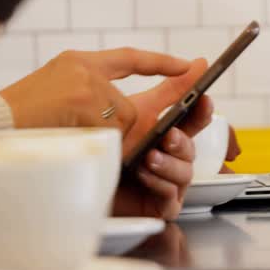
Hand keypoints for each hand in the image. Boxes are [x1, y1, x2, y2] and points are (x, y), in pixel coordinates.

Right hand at [0, 48, 191, 131]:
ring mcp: (86, 82)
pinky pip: (112, 132)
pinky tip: (70, 142)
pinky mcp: (86, 98)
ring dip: (105, 143)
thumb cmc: (14, 123)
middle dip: (125, 133)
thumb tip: (120, 122)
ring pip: (122, 122)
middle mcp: (84, 67)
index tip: (187, 65)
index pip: (127, 58)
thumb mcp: (51, 101)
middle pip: (129, 106)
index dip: (159, 63)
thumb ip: (85, 101)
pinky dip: (98, 146)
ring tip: (68, 142)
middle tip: (101, 145)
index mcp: (75, 63)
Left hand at [112, 60, 212, 219]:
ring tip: (149, 156)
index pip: (193, 120)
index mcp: (164, 129)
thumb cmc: (97, 139)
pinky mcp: (155, 205)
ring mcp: (163, 180)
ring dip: (170, 163)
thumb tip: (197, 64)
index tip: (203, 98)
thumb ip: (166, 88)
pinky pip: (171, 198)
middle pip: (191, 147)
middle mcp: (166, 154)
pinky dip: (160, 184)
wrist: (67, 171)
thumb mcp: (130, 107)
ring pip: (185, 173)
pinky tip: (144, 174)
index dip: (202, 110)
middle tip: (168, 134)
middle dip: (183, 140)